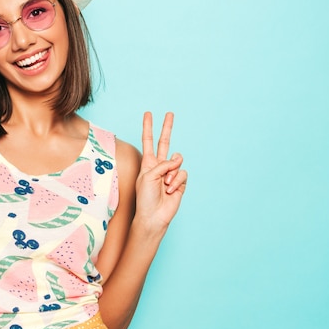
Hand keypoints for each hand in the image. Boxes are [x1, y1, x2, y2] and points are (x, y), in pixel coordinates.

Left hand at [135, 112, 186, 230]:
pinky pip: (182, 173)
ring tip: (164, 185)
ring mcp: (171, 173)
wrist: (154, 215)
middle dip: (167, 127)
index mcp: (148, 163)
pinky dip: (176, 182)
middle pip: (165, 142)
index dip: (148, 127)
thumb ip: (162, 164)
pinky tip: (170, 190)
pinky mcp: (180, 182)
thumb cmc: (145, 198)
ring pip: (177, 161)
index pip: (148, 141)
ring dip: (171, 174)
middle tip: (169, 113)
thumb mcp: (148, 176)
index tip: (148, 114)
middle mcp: (160, 165)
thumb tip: (177, 160)